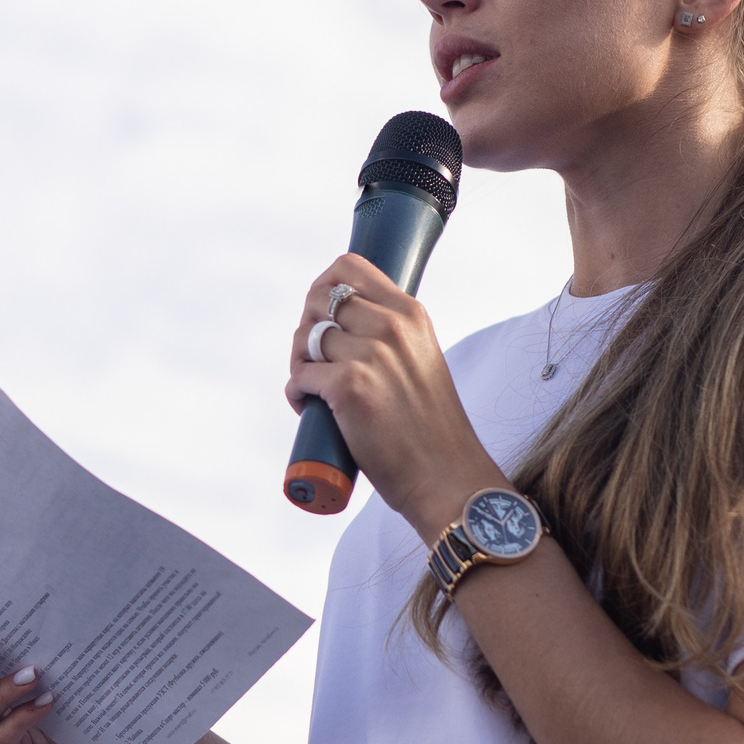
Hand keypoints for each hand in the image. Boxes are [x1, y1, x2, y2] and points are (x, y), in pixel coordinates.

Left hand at [286, 253, 506, 533]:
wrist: (447, 476)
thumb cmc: (430, 428)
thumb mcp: (421, 360)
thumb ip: (390, 337)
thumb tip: (338, 326)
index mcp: (411, 313)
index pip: (349, 267)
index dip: (323, 286)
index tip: (319, 312)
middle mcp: (391, 326)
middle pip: (318, 301)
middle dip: (306, 329)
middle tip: (314, 361)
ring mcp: (370, 355)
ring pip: (304, 339)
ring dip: (299, 364)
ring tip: (313, 390)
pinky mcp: (348, 387)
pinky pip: (299, 377)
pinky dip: (297, 393)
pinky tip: (310, 408)